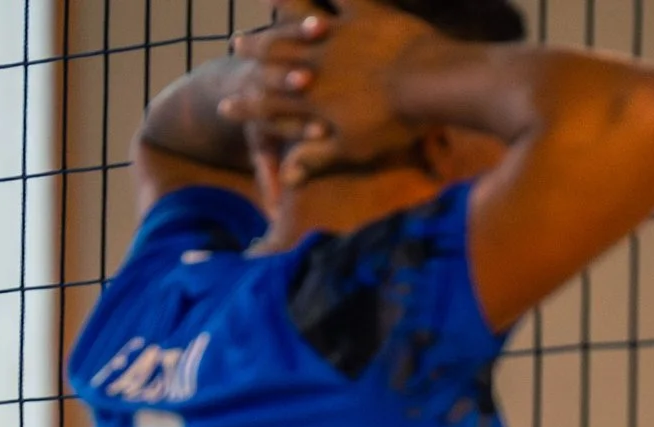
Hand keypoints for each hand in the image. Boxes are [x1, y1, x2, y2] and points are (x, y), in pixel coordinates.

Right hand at [219, 1, 445, 186]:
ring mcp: (338, 36)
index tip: (226, 106)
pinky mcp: (364, 15)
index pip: (269, 105)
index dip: (246, 107)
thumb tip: (289, 183)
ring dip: (281, 17)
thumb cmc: (393, 123)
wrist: (427, 84)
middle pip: (275, 56)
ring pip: (299, 24)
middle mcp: (316, 64)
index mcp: (312, 100)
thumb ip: (317, 159)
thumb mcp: (352, 150)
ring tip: (266, 6)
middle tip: (236, 43)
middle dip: (254, 50)